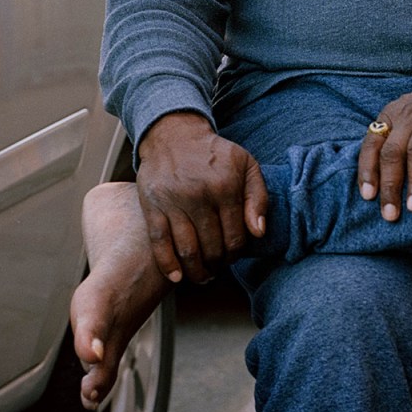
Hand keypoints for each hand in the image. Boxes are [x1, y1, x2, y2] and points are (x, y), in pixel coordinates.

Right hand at [135, 111, 267, 283]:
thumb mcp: (246, 165)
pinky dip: (168, 265)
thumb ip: (258, 197)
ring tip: (202, 275)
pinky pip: (159, 243)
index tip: (233, 255)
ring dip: (196, 271)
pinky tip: (176, 277)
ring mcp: (173, 202)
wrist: (173, 134)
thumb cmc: (213, 153)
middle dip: (218, 264)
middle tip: (218, 267)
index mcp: (225, 187)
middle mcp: (199, 196)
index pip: (236, 237)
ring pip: (188, 250)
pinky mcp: (152, 206)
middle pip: (212, 248)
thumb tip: (259, 232)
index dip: (237, 253)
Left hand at [358, 68, 411, 221]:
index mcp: (389, 117)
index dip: (367, 171)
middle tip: (391, 214)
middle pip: (392, 153)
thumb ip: (392, 143)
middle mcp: (406, 115)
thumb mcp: (404, 120)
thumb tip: (379, 183)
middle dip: (390, 186)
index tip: (368, 197)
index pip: (371, 145)